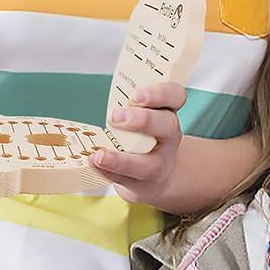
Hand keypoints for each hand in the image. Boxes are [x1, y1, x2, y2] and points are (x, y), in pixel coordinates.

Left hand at [90, 82, 186, 205]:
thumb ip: (134, 103)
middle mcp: (169, 136)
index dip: (159, 94)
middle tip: (116, 116)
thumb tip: (110, 88)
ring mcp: (159, 162)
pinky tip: (94, 163)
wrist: (159, 174)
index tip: (136, 94)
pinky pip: (125, 178)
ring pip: (147, 163)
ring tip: (100, 154)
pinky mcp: (143, 182)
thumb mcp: (148, 114)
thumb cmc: (147, 136)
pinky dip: (107, 171)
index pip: (175, 96)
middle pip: (166, 125)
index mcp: (169, 111)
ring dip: (121, 159)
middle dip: (142, 120)